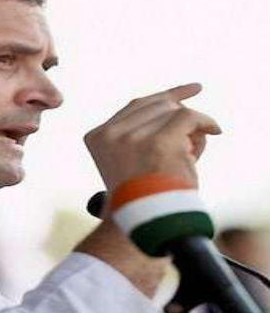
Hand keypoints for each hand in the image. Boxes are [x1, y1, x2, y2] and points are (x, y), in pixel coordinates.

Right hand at [83, 83, 220, 190]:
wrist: (147, 223)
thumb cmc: (145, 197)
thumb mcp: (133, 160)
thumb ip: (142, 131)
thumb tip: (177, 100)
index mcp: (97, 137)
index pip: (135, 105)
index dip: (166, 96)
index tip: (192, 89)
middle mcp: (111, 134)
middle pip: (156, 105)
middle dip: (179, 116)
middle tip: (195, 134)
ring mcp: (133, 137)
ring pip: (173, 111)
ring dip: (189, 128)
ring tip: (191, 153)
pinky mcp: (159, 142)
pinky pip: (188, 117)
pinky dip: (205, 122)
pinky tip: (214, 130)